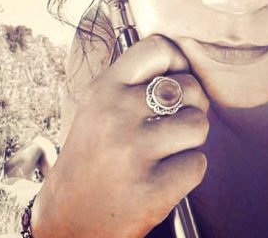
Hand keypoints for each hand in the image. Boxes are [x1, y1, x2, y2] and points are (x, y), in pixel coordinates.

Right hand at [31, 35, 209, 237]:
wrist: (68, 219)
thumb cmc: (93, 156)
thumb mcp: (100, 106)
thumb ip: (135, 81)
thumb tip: (184, 63)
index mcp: (104, 89)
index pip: (157, 48)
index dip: (178, 60)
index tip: (177, 77)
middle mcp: (117, 114)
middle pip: (190, 87)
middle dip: (192, 105)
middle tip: (173, 123)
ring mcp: (133, 151)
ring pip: (198, 124)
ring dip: (191, 139)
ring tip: (168, 150)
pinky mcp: (151, 189)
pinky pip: (197, 163)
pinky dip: (188, 171)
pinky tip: (164, 176)